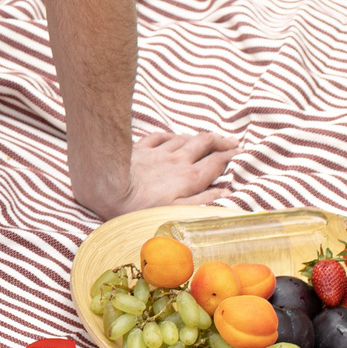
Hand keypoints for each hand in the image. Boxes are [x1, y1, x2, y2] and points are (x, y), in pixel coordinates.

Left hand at [75, 128, 240, 220]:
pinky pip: (160, 135)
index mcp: (189, 178)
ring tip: (208, 139)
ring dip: (199, 137)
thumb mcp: (175, 212)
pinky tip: (174, 136)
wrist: (105, 186)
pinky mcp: (140, 147)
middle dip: (220, 141)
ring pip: (185, 138)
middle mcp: (177, 161)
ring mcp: (158, 152)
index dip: (231, 157)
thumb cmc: (138, 207)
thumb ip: (203, 203)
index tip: (242, 153)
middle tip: (232, 142)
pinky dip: (171, 135)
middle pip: (204, 144)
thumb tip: (227, 193)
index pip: (216, 163)